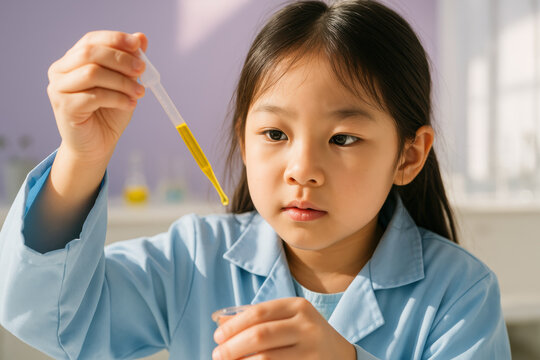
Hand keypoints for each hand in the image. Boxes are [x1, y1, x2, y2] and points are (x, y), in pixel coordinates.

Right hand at [47, 31, 146, 163]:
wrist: (97, 145)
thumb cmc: (109, 113)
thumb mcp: (124, 84)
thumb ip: (129, 62)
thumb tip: (142, 37)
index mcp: (72, 60)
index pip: (92, 40)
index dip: (115, 40)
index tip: (138, 46)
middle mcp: (60, 71)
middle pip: (91, 53)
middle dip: (121, 60)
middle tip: (142, 70)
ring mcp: (59, 89)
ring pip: (93, 73)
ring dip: (122, 81)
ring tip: (139, 93)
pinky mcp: (64, 107)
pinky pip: (94, 96)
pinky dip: (117, 98)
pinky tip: (130, 105)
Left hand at [212, 297, 355, 359]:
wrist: (340, 356)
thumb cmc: (303, 335)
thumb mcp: (286, 319)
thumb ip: (257, 318)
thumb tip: (220, 322)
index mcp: (298, 306)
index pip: (258, 313)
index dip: (233, 326)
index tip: (217, 337)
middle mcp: (307, 326)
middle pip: (259, 336)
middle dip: (232, 347)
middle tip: (217, 355)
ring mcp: (311, 351)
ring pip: (265, 359)